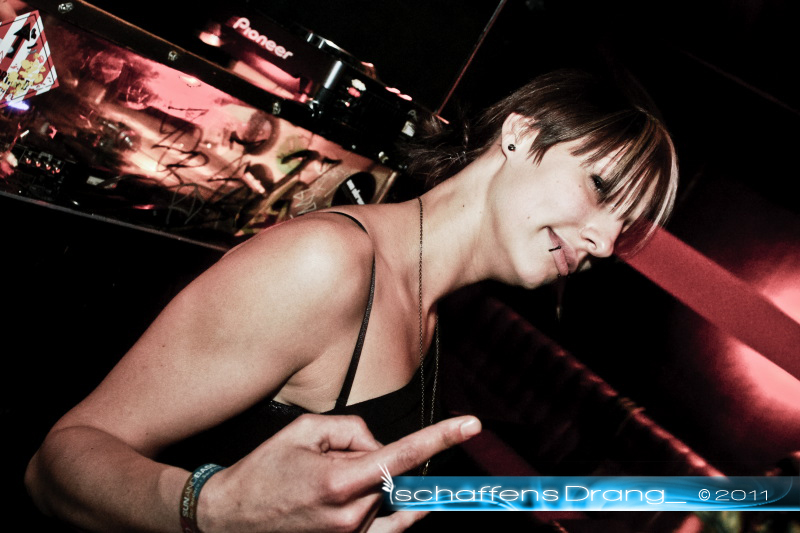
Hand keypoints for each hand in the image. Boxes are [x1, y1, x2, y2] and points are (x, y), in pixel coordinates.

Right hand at [198, 413, 480, 532]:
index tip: (471, 424)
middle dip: (374, 458)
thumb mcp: (303, 431)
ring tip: (325, 482)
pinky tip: (404, 501)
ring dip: (371, 484)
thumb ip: (352, 430)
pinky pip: (387, 529)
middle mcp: (350, 515)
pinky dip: (397, 511)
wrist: (228, 518)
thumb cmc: (263, 471)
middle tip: (332, 457)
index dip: (441, 437)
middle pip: (391, 475)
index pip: (403, 454)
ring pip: (385, 499)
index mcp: (339, 481)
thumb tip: (379, 446)